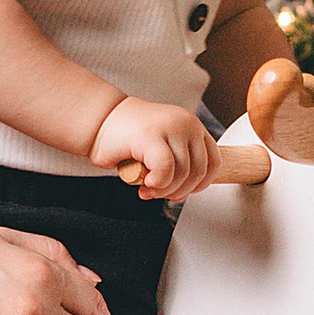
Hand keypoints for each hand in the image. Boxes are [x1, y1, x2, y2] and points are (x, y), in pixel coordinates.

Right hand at [91, 97, 216, 200]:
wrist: (99, 121)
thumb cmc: (128, 139)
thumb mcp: (163, 150)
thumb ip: (178, 166)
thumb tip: (185, 192)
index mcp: (193, 126)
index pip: (214, 162)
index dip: (200, 184)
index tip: (182, 191)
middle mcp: (186, 123)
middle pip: (199, 171)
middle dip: (178, 191)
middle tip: (158, 193)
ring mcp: (170, 127)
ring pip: (182, 173)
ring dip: (164, 190)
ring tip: (147, 189)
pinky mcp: (151, 135)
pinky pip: (165, 169)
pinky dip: (157, 183)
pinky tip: (144, 183)